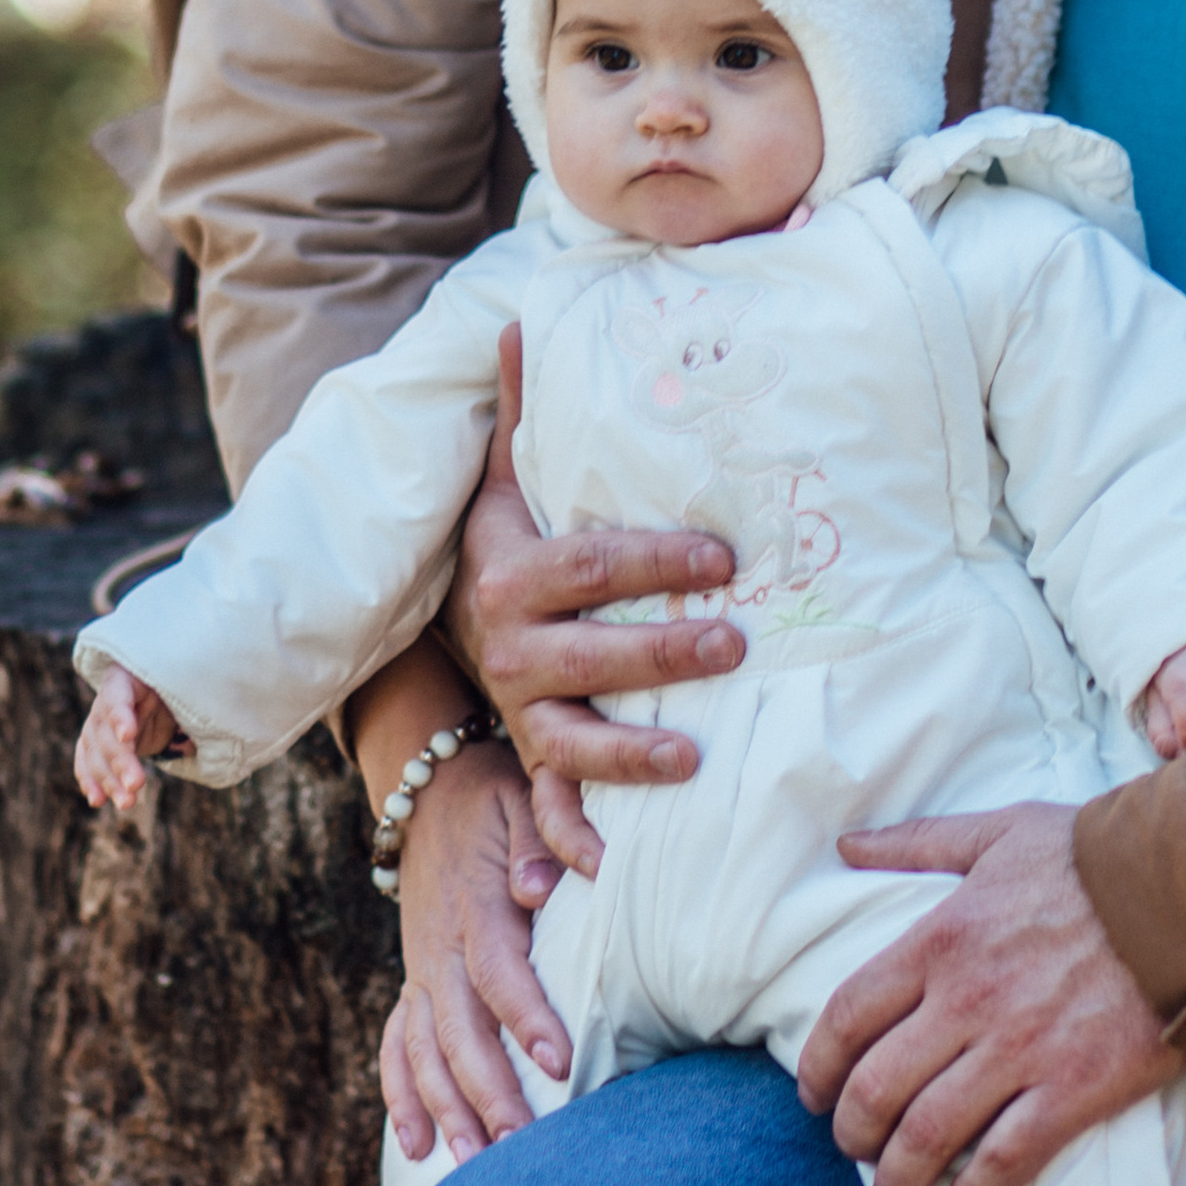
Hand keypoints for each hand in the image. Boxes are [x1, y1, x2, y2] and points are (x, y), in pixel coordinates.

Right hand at [74, 664, 178, 810]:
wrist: (164, 691)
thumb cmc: (177, 683)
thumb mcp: (183, 686)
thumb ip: (186, 705)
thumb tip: (198, 738)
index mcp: (125, 678)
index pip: (116, 696)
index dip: (120, 716)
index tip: (128, 736)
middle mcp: (106, 701)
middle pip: (106, 733)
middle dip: (120, 762)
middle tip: (136, 785)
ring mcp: (98, 723)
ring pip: (95, 754)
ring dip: (109, 781)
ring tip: (126, 802)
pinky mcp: (98, 744)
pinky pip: (88, 762)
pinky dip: (92, 781)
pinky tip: (98, 800)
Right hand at [380, 734, 576, 1166]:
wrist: (431, 783)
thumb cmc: (497, 793)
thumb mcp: (525, 795)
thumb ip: (541, 835)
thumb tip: (542, 886)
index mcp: (475, 905)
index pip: (499, 971)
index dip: (526, 1018)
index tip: (558, 1065)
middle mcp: (438, 945)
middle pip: (459, 1027)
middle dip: (486, 1090)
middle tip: (518, 1146)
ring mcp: (420, 967)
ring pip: (425, 1048)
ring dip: (445, 1107)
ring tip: (472, 1163)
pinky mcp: (415, 978)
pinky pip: (397, 1043)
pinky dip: (400, 1093)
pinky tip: (416, 1144)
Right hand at [446, 323, 747, 880]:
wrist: (450, 619)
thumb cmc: (510, 538)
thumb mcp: (508, 476)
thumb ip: (528, 407)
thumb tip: (522, 312)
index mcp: (514, 574)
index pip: (589, 565)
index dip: (653, 562)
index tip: (723, 559)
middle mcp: (514, 649)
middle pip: (590, 657)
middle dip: (662, 656)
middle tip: (736, 647)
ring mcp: (523, 712)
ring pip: (572, 742)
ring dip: (630, 758)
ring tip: (695, 760)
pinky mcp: (535, 759)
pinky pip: (551, 807)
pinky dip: (573, 844)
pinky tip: (608, 872)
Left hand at [796, 804, 1179, 1185]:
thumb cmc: (1093, 856)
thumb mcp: (996, 832)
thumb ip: (917, 841)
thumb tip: (846, 845)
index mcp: (940, 939)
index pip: (848, 1018)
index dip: (818, 1068)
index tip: (812, 1098)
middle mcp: (967, 1000)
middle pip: (877, 1089)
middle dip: (853, 1136)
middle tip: (855, 1154)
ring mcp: (1019, 1050)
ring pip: (929, 1136)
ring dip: (898, 1181)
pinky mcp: (1074, 1089)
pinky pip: (1005, 1160)